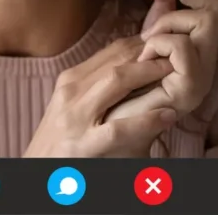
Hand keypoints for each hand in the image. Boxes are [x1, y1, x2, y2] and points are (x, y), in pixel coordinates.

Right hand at [23, 36, 178, 157]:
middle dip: (151, 53)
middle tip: (180, 52)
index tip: (168, 43)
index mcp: (72, 80)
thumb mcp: (77, 107)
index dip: (145, 43)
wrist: (36, 174)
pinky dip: (146, 120)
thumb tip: (140, 66)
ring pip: (115, 81)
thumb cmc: (65, 141)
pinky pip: (118, 129)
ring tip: (176, 73)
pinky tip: (167, 116)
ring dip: (149, 74)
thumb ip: (104, 87)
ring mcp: (75, 118)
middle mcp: (71, 92)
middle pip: (117, 60)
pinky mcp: (83, 146)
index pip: (113, 51)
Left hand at [104, 0, 217, 122]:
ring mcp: (203, 76)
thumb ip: (154, 21)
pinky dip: (159, 47)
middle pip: (215, 6)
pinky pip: (181, 46)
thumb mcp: (139, 47)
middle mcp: (207, 61)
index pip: (213, 8)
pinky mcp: (192, 89)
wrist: (107, 133)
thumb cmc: (122, 94)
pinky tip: (146, 64)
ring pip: (198, 20)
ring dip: (162, 27)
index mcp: (196, 50)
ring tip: (145, 52)